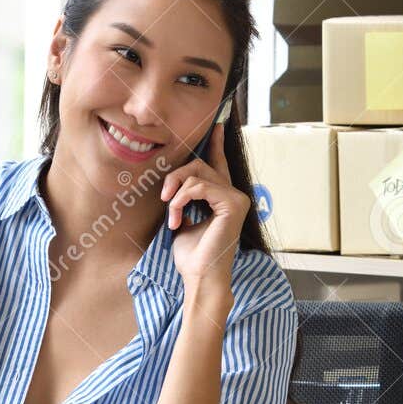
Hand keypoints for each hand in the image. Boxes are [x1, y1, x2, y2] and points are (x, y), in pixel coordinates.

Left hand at [160, 123, 247, 289]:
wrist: (200, 278)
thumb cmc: (192, 256)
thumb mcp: (184, 219)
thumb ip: (185, 198)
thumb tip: (175, 183)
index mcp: (224, 199)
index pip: (219, 164)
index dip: (216, 144)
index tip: (217, 126)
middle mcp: (235, 196)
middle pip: (199, 165)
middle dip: (175, 178)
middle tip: (165, 199)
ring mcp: (237, 199)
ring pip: (197, 174)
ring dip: (176, 195)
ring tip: (173, 217)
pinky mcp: (233, 204)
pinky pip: (198, 187)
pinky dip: (181, 200)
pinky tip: (177, 218)